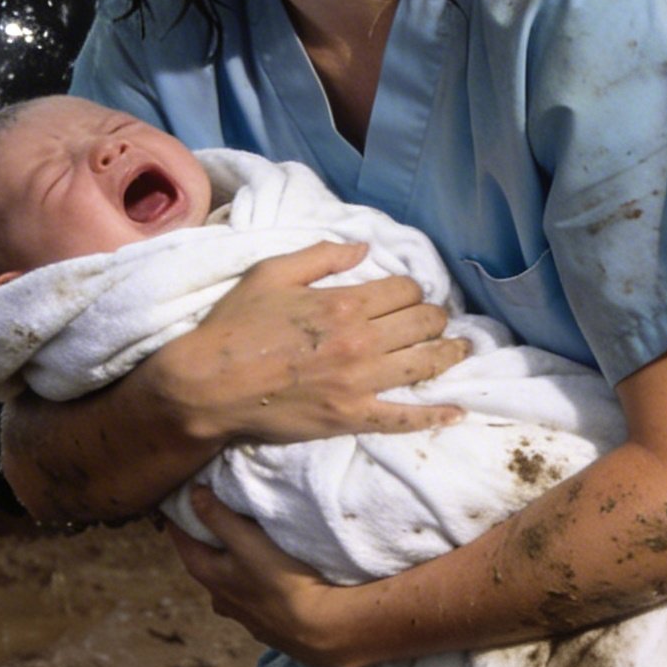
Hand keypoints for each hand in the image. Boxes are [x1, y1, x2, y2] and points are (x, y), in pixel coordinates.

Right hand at [151, 240, 468, 449]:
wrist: (206, 385)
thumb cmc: (234, 325)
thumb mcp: (271, 273)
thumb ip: (322, 256)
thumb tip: (364, 248)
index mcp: (344, 303)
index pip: (405, 290)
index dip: (411, 289)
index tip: (407, 294)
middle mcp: (361, 342)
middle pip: (423, 323)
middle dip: (434, 317)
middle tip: (434, 319)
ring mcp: (360, 383)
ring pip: (425, 364)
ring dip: (449, 353)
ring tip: (461, 349)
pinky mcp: (352, 417)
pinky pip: (404, 418)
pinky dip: (435, 416)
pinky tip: (458, 412)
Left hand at [170, 486, 366, 666]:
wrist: (317, 627)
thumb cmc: (281, 580)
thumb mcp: (247, 542)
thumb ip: (219, 517)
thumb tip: (192, 493)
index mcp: (206, 573)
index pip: (180, 536)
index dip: (181, 513)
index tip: (185, 491)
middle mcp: (217, 594)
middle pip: (203, 557)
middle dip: (207, 534)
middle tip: (216, 506)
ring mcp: (238, 610)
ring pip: (226, 576)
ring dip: (231, 558)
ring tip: (245, 538)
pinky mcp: (261, 619)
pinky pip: (248, 590)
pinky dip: (251, 576)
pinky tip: (266, 573)